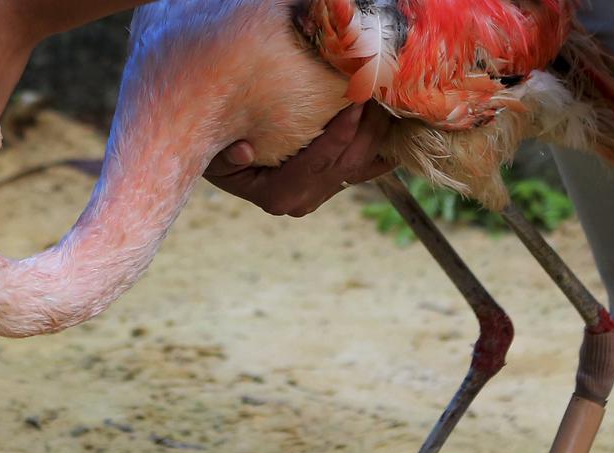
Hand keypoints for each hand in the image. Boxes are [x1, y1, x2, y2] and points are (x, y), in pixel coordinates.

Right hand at [205, 102, 394, 217]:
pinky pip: (367, 169)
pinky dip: (384, 147)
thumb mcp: (214, 155)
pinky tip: (399, 126)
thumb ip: (227, 155)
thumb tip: (244, 150)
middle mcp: (304, 200)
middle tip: (380, 91)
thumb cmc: (217, 153)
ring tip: (388, 97)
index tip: (356, 102)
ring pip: (362, 164)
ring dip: (379, 131)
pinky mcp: (332, 186)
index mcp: (279, 195)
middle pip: (348, 162)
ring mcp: (321, 195)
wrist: (225, 163)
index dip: (340, 133)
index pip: (319, 162)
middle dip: (368, 126)